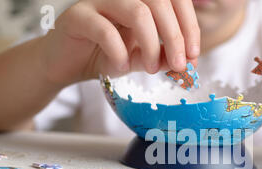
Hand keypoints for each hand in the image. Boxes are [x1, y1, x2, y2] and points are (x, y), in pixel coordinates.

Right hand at [40, 0, 200, 84]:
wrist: (67, 63)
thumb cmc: (105, 55)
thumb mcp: (141, 58)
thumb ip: (163, 57)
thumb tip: (187, 62)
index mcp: (140, 0)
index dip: (189, 25)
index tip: (194, 54)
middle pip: (160, 1)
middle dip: (175, 36)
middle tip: (180, 65)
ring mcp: (98, 1)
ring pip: (137, 11)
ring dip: (151, 45)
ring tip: (151, 69)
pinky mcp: (77, 16)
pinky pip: (105, 30)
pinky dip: (119, 52)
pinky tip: (121, 66)